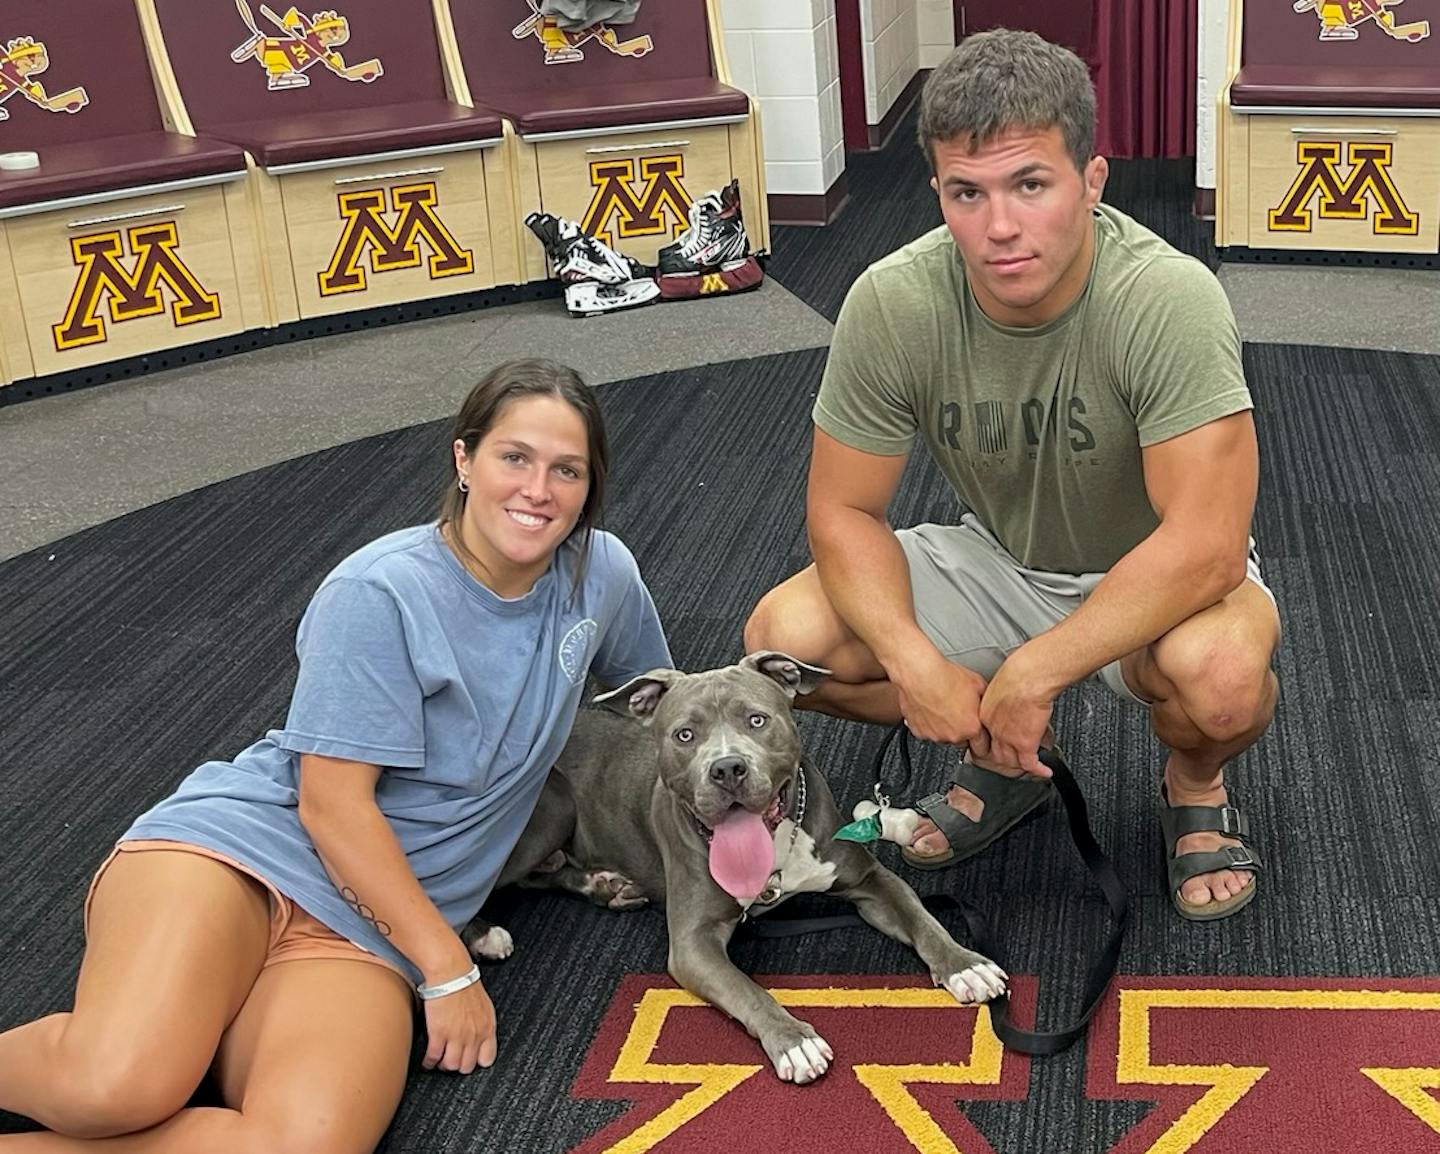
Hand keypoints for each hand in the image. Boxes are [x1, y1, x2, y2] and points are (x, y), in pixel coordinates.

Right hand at [422, 974, 497, 1073]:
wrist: (451, 973)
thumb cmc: (465, 984)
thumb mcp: (484, 1007)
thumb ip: (482, 1024)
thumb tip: (479, 1035)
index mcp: (488, 1027)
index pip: (487, 1059)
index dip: (476, 1062)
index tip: (469, 1060)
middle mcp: (474, 1035)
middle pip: (467, 1066)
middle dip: (458, 1066)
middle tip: (450, 1061)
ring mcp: (457, 1036)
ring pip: (451, 1066)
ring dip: (443, 1065)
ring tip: (438, 1061)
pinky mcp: (439, 1034)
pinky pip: (434, 1057)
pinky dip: (429, 1062)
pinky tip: (427, 1061)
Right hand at [890, 647, 989, 748]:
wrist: (920, 673)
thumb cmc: (945, 676)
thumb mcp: (978, 684)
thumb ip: (986, 702)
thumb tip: (989, 706)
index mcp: (972, 727)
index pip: (982, 746)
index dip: (982, 737)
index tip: (979, 733)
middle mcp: (954, 736)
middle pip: (963, 741)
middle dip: (963, 730)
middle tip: (958, 711)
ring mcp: (935, 735)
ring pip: (944, 737)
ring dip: (946, 727)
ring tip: (943, 706)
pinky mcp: (919, 732)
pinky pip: (928, 732)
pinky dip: (930, 724)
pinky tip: (931, 708)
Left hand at [976, 650, 1055, 778]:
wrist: (1028, 677)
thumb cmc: (1019, 674)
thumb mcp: (1001, 687)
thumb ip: (1002, 699)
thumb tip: (1009, 699)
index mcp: (985, 714)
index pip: (985, 738)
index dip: (993, 745)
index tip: (1000, 746)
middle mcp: (993, 729)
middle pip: (995, 754)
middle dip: (1005, 760)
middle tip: (1016, 761)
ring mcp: (1007, 739)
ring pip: (1011, 762)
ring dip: (1021, 766)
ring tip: (1030, 767)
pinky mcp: (1024, 743)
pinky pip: (1030, 763)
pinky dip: (1038, 770)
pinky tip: (1044, 771)